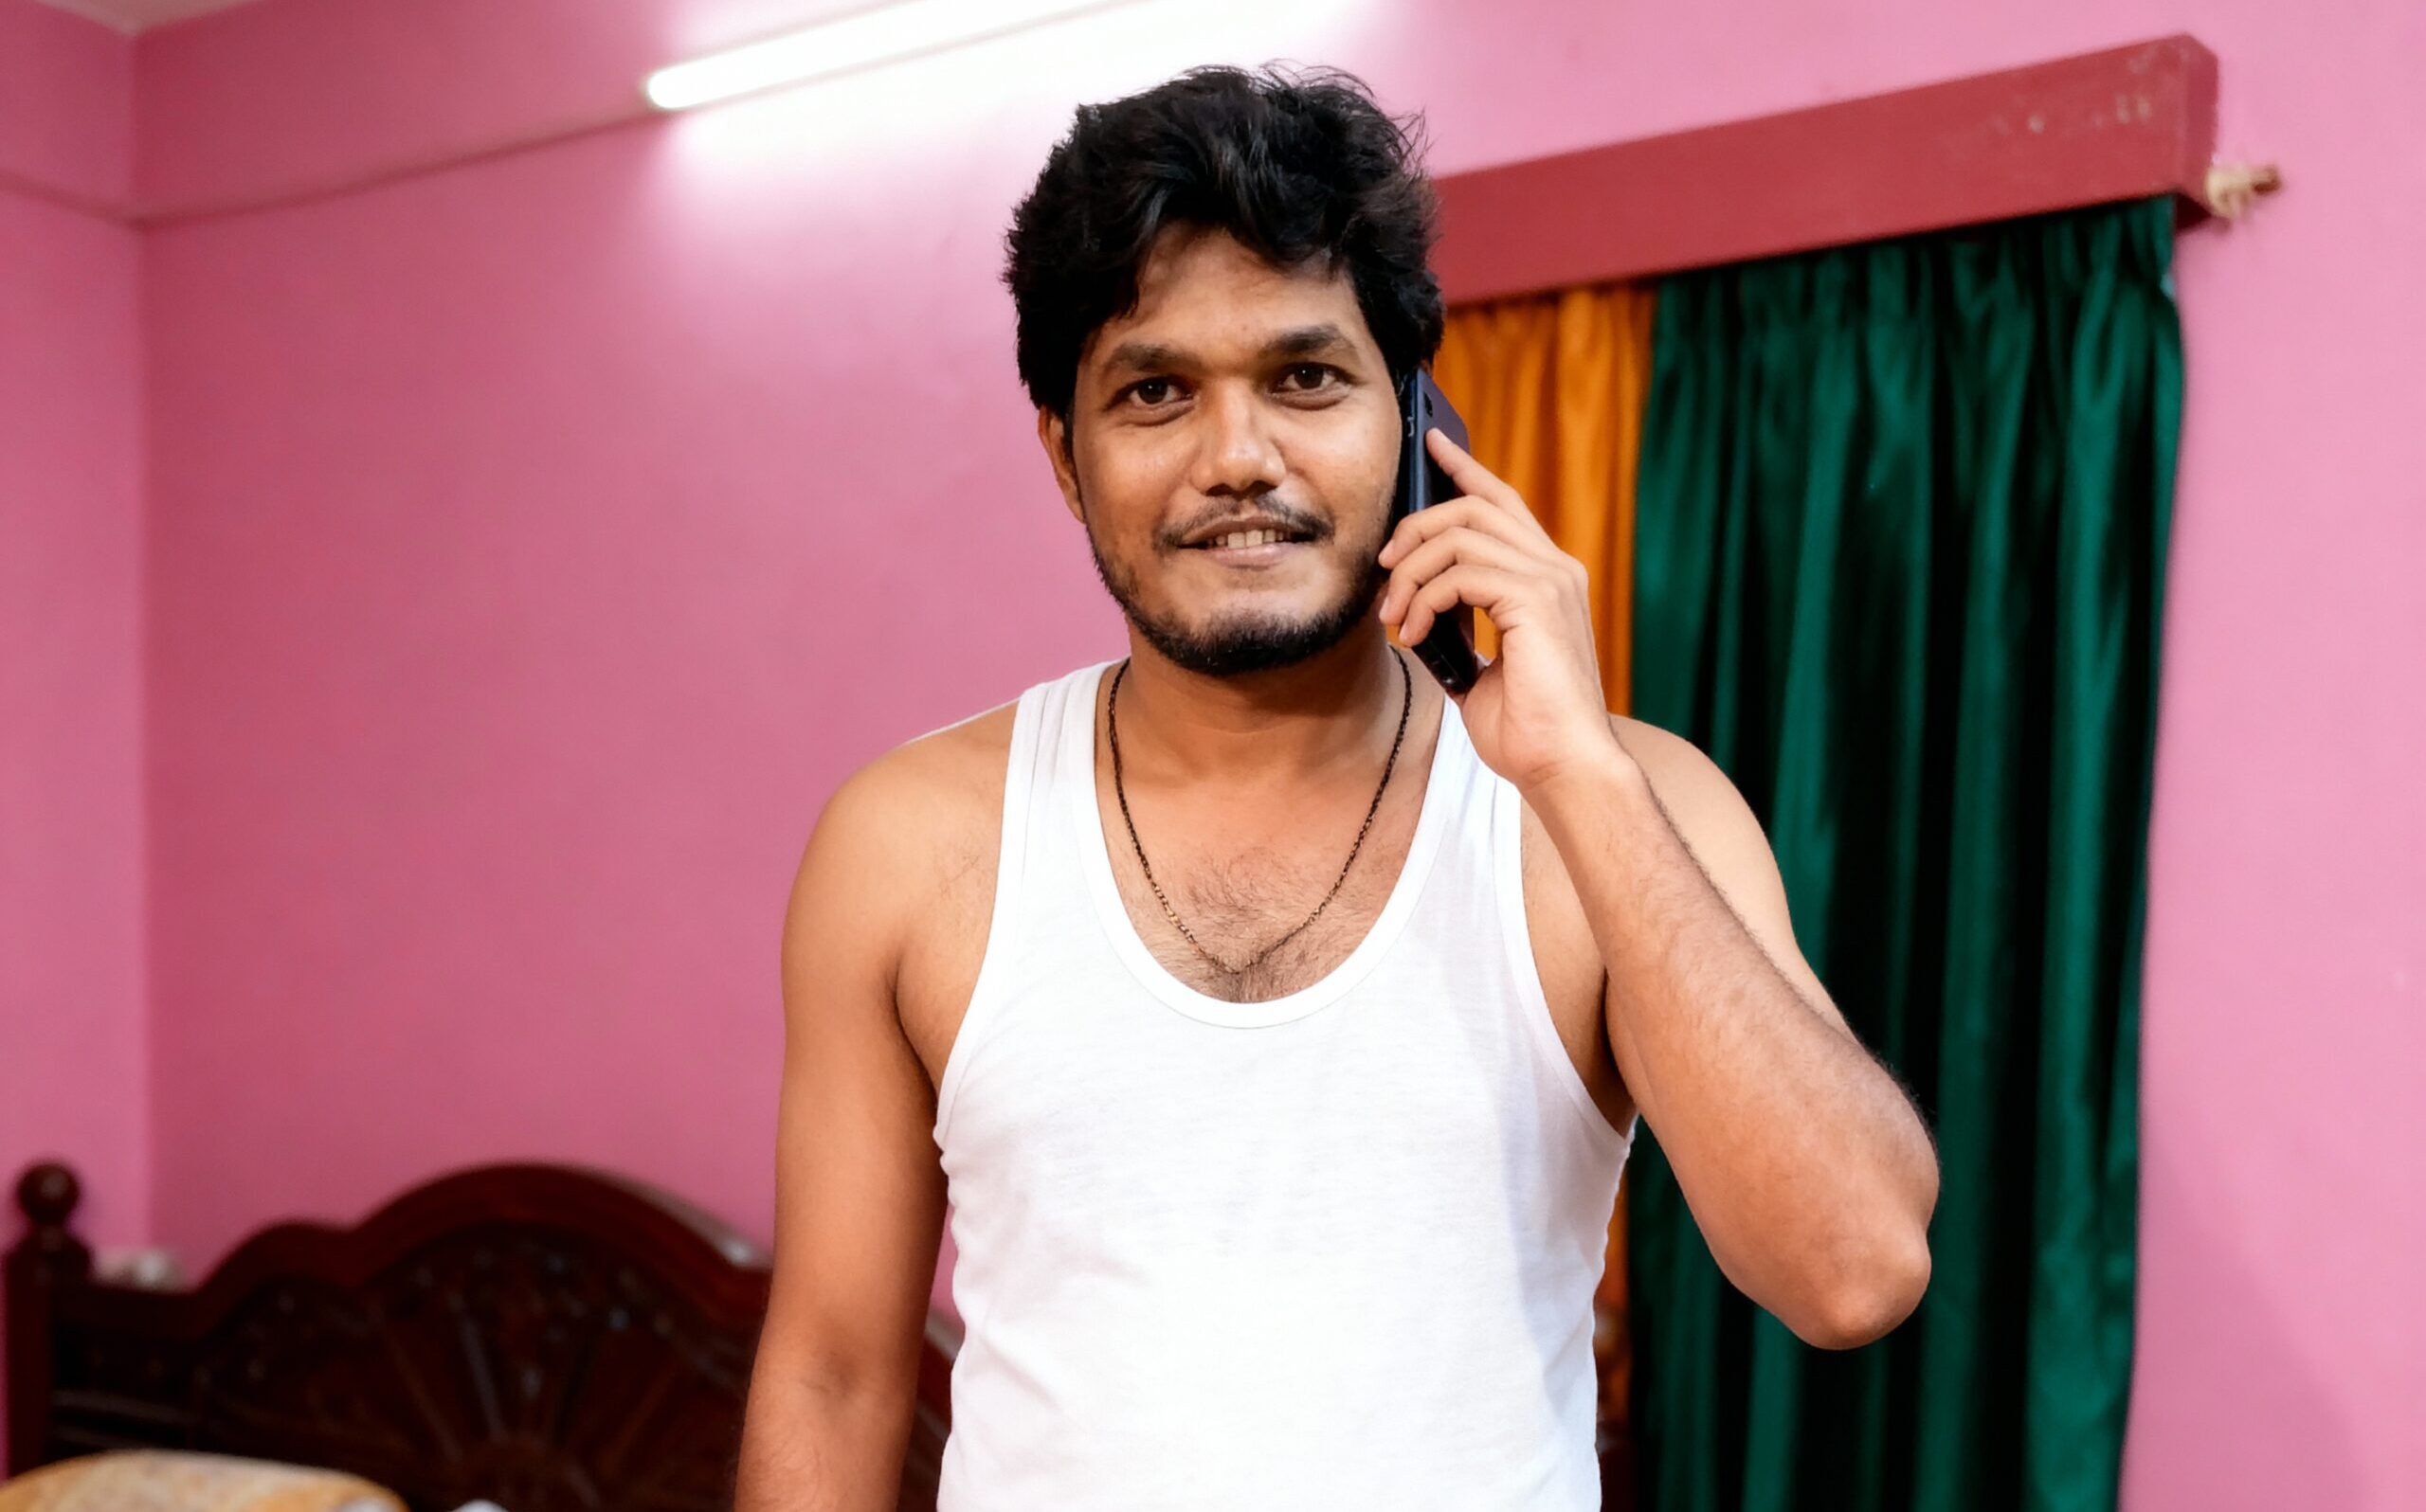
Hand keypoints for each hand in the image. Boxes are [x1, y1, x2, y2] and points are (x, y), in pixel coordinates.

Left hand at [1376, 427, 1630, 795]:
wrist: (1562, 768)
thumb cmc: (1527, 730)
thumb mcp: (1480, 669)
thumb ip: (1458, 629)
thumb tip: (1413, 609)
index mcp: (1547, 578)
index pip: (1502, 502)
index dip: (1464, 468)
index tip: (1430, 447)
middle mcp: (1555, 568)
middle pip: (1473, 506)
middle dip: (1416, 527)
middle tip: (1384, 569)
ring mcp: (1550, 580)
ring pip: (1460, 534)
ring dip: (1411, 573)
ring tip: (1393, 617)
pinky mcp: (1537, 600)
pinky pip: (1461, 572)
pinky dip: (1424, 598)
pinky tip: (1411, 635)